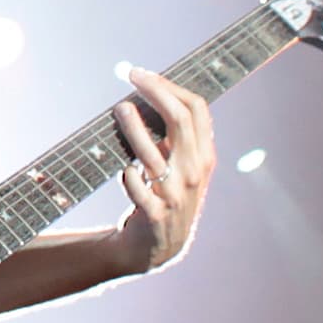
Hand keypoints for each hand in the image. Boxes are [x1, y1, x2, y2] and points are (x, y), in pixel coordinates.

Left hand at [105, 67, 214, 276]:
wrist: (157, 248)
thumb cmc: (165, 197)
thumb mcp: (181, 168)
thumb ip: (175, 137)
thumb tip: (149, 92)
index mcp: (204, 157)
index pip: (196, 109)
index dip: (170, 86)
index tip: (144, 74)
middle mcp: (193, 174)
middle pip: (179, 121)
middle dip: (154, 92)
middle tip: (130, 76)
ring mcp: (174, 195)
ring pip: (152, 153)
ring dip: (134, 127)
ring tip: (119, 109)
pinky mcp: (154, 215)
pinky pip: (137, 185)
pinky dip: (128, 174)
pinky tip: (124, 169)